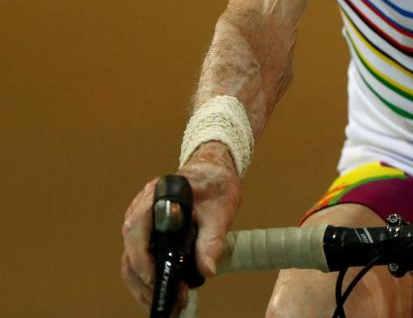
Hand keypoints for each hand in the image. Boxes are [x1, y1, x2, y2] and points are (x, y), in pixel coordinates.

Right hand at [120, 142, 242, 311]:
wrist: (214, 170)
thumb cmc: (216, 184)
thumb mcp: (220, 211)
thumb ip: (212, 239)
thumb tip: (207, 269)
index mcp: (157, 196)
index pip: (136, 229)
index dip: (142, 257)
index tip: (156, 279)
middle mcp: (141, 208)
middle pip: (130, 250)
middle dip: (144, 281)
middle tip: (166, 301)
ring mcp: (141, 220)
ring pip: (130, 258)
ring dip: (143, 285)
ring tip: (164, 305)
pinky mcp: (147, 231)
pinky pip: (138, 256)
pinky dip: (146, 277)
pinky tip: (159, 292)